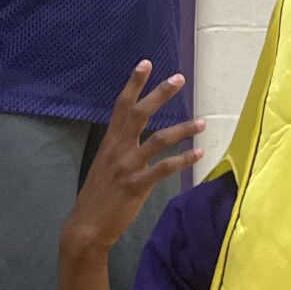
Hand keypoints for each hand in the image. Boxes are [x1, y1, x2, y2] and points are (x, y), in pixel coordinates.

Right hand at [65, 64, 206, 253]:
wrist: (87, 226)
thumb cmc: (98, 196)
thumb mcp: (104, 164)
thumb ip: (118, 147)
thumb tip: (132, 133)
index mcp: (110, 142)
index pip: (121, 106)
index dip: (133, 84)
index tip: (145, 63)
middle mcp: (118, 150)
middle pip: (140, 114)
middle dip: (160, 94)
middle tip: (179, 79)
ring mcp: (128, 167)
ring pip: (158, 139)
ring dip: (183, 129)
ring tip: (203, 122)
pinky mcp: (137, 185)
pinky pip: (164, 168)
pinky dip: (183, 159)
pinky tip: (198, 153)